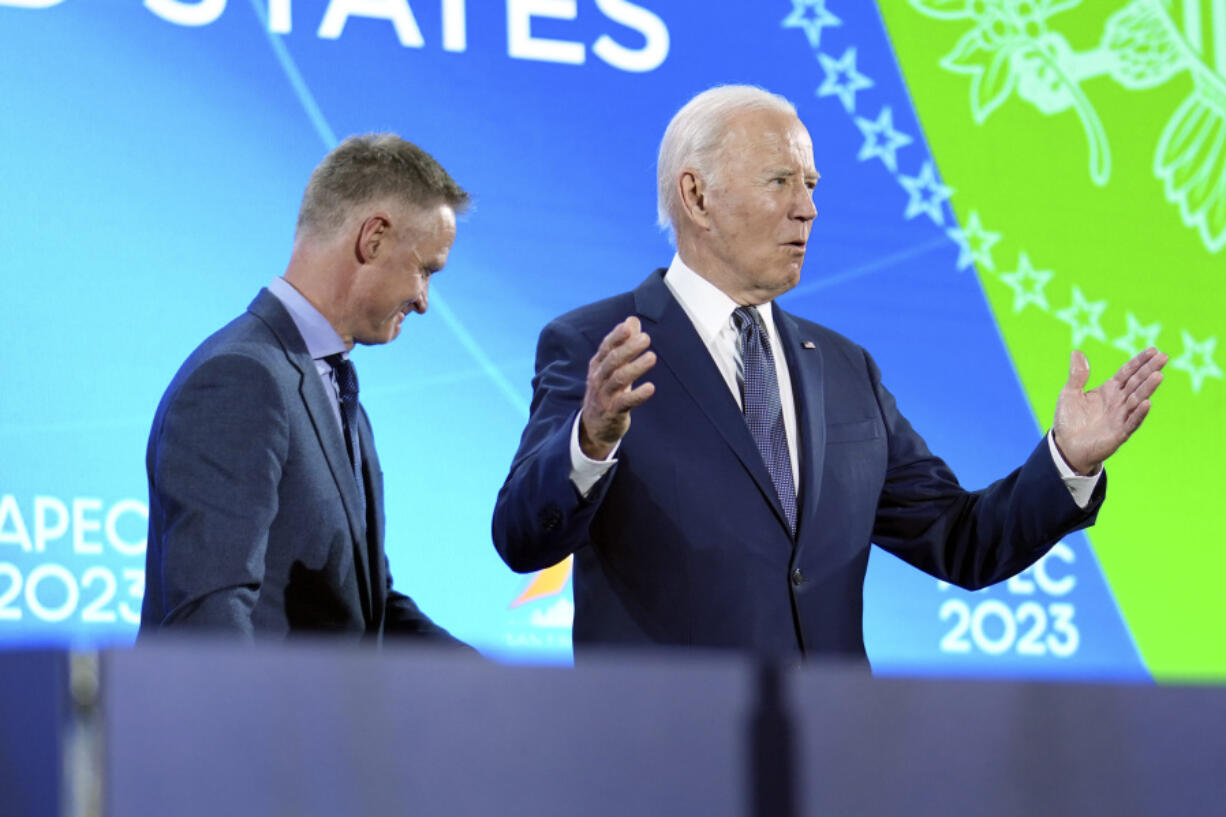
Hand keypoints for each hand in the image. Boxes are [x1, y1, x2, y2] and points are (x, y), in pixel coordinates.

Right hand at [579, 316, 656, 459]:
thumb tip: (632, 320)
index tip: (629, 327)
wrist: (593, 427)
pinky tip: (650, 388)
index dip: (617, 337)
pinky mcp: (612, 412)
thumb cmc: (607, 391)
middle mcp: (599, 379)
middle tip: (646, 339)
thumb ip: (623, 344)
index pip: (606, 347)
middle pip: (612, 361)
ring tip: (652, 357)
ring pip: (618, 379)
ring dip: (635, 367)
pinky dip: (638, 395)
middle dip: (628, 348)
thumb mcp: (612, 368)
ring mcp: (604, 396)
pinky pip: (624, 402)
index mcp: (598, 366)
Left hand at [1052, 347, 1166, 474]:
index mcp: (1109, 390)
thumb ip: (1077, 375)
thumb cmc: (1069, 420)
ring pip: (1137, 399)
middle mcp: (1118, 401)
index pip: (1127, 372)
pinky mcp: (1119, 433)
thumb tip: (1077, 352)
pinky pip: (1131, 422)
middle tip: (1164, 356)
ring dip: (1148, 388)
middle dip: (1149, 370)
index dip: (1139, 361)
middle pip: (1136, 382)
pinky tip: (1147, 403)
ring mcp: (1121, 417)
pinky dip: (1139, 413)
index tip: (1153, 350)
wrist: (1066, 446)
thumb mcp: (1070, 393)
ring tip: (1158, 375)